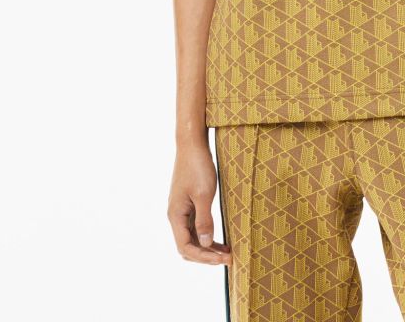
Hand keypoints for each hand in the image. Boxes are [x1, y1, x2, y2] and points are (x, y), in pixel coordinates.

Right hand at [168, 141, 232, 265]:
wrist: (192, 145)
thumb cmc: (197, 166)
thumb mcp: (204, 194)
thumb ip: (204, 220)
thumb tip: (206, 244)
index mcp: (175, 215)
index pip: (186, 247)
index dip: (204, 257)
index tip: (222, 259)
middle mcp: (176, 216)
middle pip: (188, 247)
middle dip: (206, 256)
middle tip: (228, 259)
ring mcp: (182, 210)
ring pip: (192, 238)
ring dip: (208, 248)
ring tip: (228, 253)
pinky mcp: (189, 204)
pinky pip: (196, 227)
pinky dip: (207, 236)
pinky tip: (221, 240)